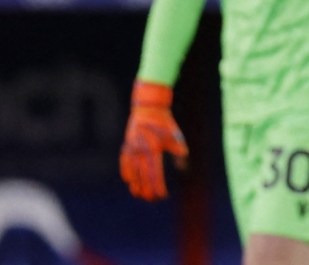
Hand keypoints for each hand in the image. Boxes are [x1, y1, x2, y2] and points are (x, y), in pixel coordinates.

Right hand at [120, 81, 188, 200]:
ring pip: (132, 172)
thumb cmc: (165, 124)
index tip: (162, 196)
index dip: (158, 187)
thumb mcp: (176, 137)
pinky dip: (126, 172)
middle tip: (152, 199)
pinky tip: (128, 181)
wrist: (148, 108)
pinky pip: (124, 162)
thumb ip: (179, 154)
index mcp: (154, 150)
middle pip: (142, 176)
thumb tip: (184, 168)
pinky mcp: (126, 145)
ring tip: (139, 195)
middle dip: (147, 189)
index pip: (155, 174)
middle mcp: (140, 151)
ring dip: (135, 185)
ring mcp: (131, 149)